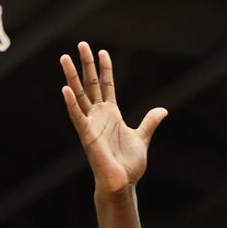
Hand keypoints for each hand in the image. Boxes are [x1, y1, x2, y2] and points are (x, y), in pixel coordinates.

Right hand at [61, 41, 166, 195]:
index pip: (106, 86)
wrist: (122, 183)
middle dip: (86, 64)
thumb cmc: (128, 165)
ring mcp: (91, 124)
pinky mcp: (87, 135)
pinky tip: (64, 89)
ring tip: (64, 58)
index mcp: (111, 115)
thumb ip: (149, 122)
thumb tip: (162, 110)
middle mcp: (98, 116)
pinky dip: (71, 104)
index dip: (105, 69)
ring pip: (79, 95)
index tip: (102, 51)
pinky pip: (77, 117)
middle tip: (81, 44)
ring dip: (71, 77)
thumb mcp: (142, 138)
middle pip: (90, 84)